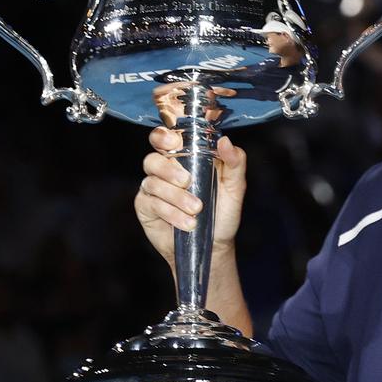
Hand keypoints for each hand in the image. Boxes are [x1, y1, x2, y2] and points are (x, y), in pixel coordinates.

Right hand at [134, 128, 246, 269]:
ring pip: (153, 182)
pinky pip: (151, 203)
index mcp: (185, 158)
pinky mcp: (146, 207)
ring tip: (196, 209)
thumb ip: (235, 162)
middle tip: (187, 181)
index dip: (164, 136)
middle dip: (168, 169)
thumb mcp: (235, 187)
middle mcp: (165, 171)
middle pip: (152, 159)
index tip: (174, 142)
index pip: (165, 139)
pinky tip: (187, 223)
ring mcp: (154, 189)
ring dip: (175, 196)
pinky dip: (170, 212)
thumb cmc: (223, 213)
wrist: (214, 245)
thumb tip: (225, 141)